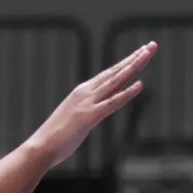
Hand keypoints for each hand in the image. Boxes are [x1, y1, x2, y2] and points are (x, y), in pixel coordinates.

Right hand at [28, 43, 156, 165]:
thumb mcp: (73, 120)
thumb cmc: (55, 137)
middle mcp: (86, 92)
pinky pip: (112, 103)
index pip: (109, 74)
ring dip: (133, 66)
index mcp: (82, 92)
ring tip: (147, 53)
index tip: (140, 52)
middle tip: (151, 45)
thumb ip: (84, 114)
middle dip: (135, 57)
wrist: (41, 146)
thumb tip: (89, 117)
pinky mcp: (90, 116)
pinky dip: (126, 93)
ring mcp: (88, 102)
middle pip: (115, 71)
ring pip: (116, 80)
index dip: (126, 63)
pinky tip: (140, 85)